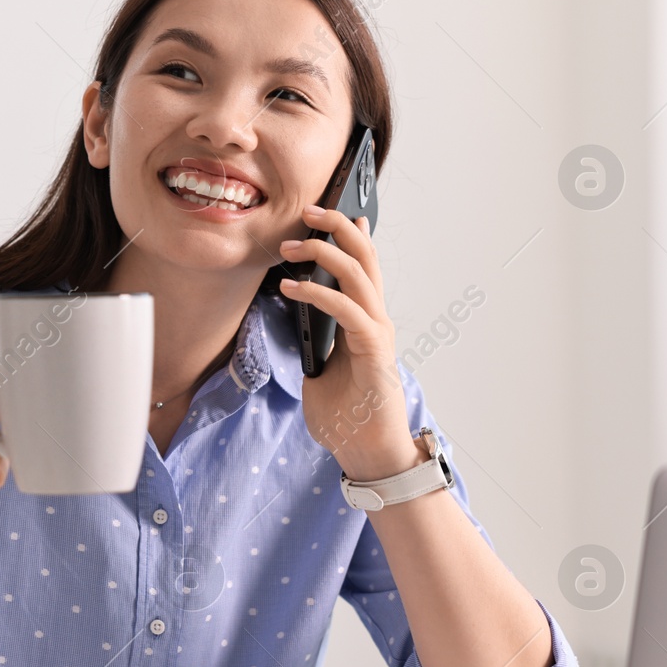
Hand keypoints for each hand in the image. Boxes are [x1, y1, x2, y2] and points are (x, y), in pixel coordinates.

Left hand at [277, 206, 419, 479]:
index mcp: (364, 322)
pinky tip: (290, 290)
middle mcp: (375, 320)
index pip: (361, 268)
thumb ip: (314, 347)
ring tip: (289, 247)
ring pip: (359, 275)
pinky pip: (347, 310)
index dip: (348, 238)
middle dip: (337, 229)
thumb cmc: (347, 418)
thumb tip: (295, 332)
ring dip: (324, 253)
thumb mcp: (319, 374)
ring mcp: (377, 333)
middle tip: (307, 212)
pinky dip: (317, 294)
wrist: (368, 454)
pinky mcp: (374, 350)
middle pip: (365, 258)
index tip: (323, 216)